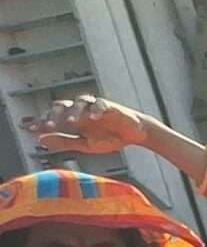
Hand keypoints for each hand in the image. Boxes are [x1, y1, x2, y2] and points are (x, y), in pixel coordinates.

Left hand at [29, 94, 157, 157]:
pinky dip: (96, 110)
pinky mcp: (110, 106)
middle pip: (62, 106)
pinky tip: (92, 118)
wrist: (135, 134)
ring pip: (79, 103)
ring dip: (73, 111)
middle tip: (48, 125)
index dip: (42, 122)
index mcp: (73, 119)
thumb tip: (40, 140)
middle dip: (54, 115)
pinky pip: (100, 104)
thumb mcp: (85, 144)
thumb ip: (64, 142)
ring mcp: (94, 107)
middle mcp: (81, 110)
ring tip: (70, 122)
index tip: (31, 129)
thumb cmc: (110, 138)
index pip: (53, 117)